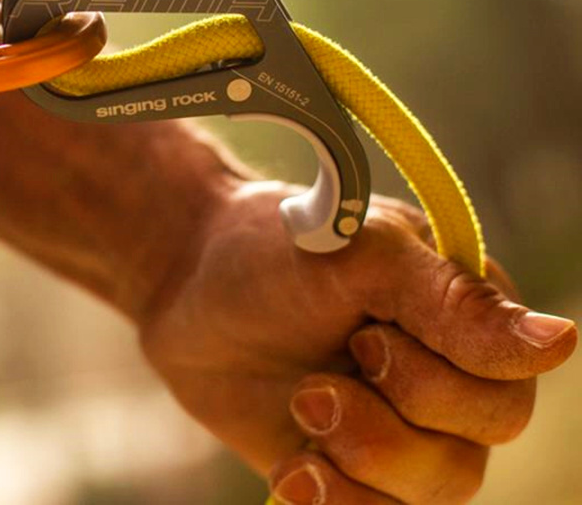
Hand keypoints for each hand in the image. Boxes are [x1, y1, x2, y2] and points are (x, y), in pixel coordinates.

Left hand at [138, 181, 576, 503]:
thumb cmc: (267, 249)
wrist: (184, 282)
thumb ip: (450, 300)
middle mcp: (442, 366)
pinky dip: (339, 504)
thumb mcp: (354, 255)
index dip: (438, 378)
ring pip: (435, 488)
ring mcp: (397, 418)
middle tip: (326, 373)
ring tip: (302, 405)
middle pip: (478, 443)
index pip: (507, 380)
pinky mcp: (349, 461)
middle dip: (392, 419)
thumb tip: (562, 341)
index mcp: (459, 305)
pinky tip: (293, 472)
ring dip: (363, 459)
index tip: (365, 337)